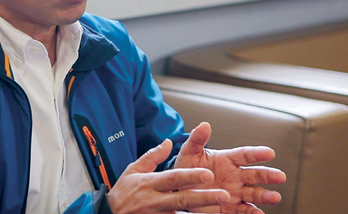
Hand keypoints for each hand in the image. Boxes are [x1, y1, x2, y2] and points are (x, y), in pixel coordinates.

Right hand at [106, 139, 230, 213]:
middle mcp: (155, 201)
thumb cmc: (123, 193)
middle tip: (224, 195)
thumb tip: (169, 142)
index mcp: (150, 183)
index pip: (174, 178)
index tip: (209, 174)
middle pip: (182, 198)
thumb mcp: (133, 171)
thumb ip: (152, 157)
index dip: (191, 176)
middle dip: (204, 197)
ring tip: (219, 213)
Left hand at [175, 122, 285, 213]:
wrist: (180, 189)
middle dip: (268, 175)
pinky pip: (243, 210)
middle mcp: (236, 175)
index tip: (270, 153)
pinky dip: (251, 213)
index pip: (245, 155)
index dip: (257, 153)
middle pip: (255, 174)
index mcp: (228, 159)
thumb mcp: (190, 152)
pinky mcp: (230, 207)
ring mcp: (235, 192)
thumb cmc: (188, 168)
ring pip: (253, 193)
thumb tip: (204, 125)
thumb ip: (197, 140)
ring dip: (264, 196)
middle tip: (280, 177)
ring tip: (275, 197)